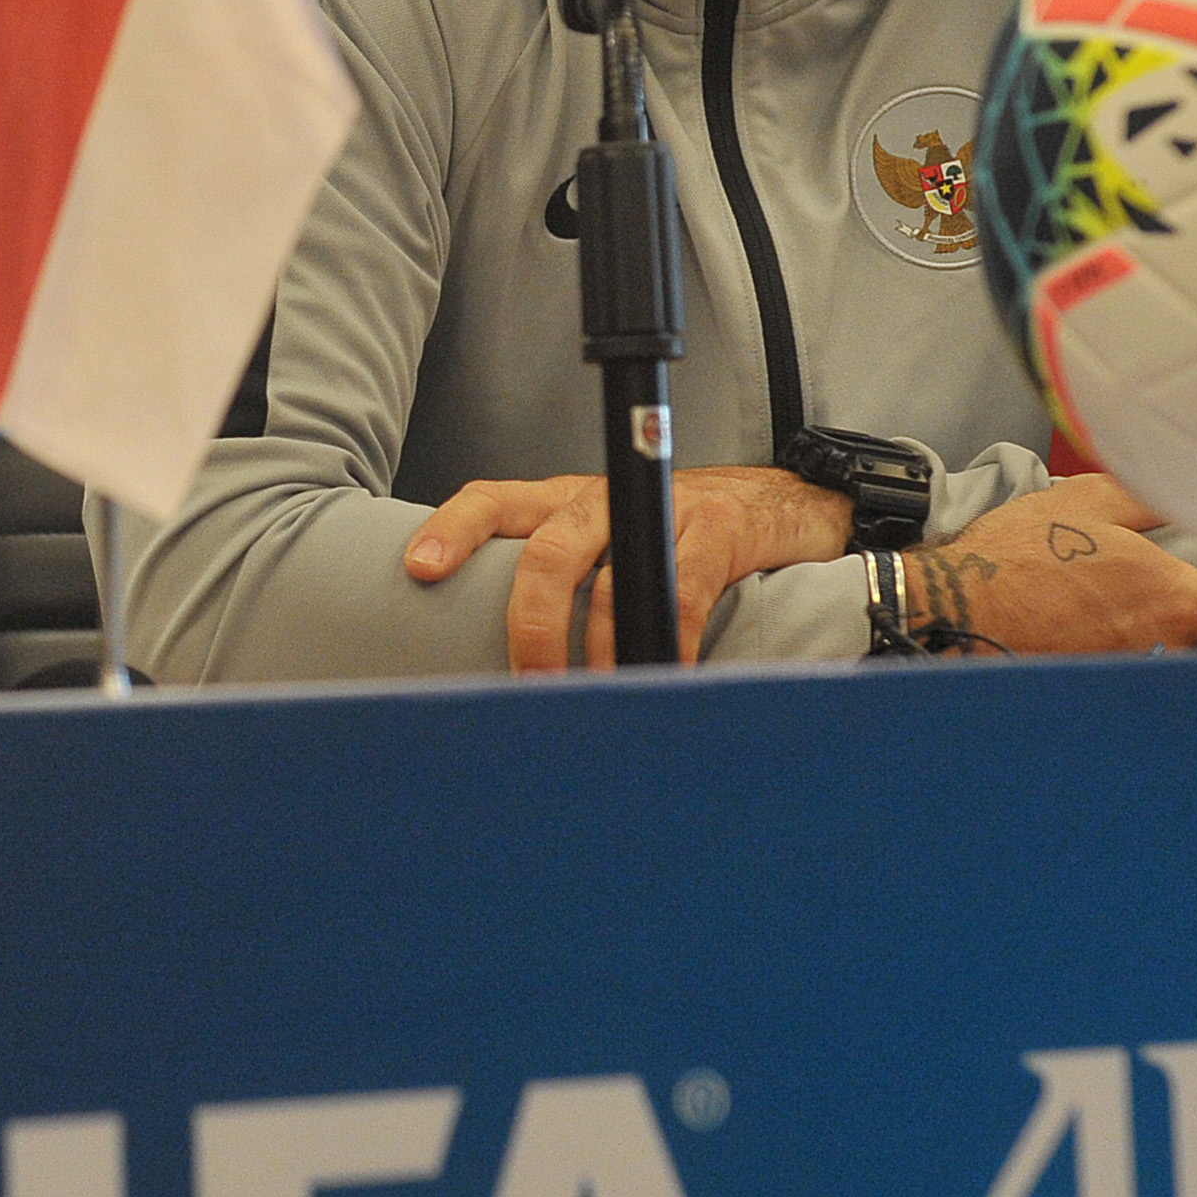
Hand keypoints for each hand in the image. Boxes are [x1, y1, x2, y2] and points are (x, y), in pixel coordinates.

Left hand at [405, 465, 853, 671]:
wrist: (779, 504)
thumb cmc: (676, 534)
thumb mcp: (607, 542)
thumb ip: (561, 583)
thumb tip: (511, 661)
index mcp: (565, 500)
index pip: (495, 498)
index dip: (454, 528)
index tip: (418, 568)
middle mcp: (605, 498)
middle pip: (548, 552)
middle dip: (533, 625)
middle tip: (530, 682)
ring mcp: (662, 511)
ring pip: (610, 584)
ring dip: (597, 652)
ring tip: (591, 697)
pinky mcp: (716, 533)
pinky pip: (680, 598)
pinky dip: (665, 646)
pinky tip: (660, 678)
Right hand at [896, 472, 1196, 656]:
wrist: (950, 611)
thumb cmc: (1016, 554)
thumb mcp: (1085, 502)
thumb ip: (1149, 498)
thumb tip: (1184, 489)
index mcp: (1174, 598)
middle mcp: (1165, 648)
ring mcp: (1133, 679)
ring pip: (1180, 669)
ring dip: (1178, 653)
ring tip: (1151, 630)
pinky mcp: (1099, 697)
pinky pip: (1138, 685)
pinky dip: (1136, 672)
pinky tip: (1109, 651)